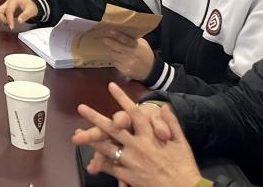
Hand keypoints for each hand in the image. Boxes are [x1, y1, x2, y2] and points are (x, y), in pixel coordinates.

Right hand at [0, 0, 39, 29]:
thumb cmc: (31, 5)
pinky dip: (4, 19)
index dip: (9, 19)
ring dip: (2, 20)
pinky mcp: (5, 9)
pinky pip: (1, 15)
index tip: (12, 27)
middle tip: (10, 24)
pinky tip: (11, 21)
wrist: (32, 3)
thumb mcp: (31, 11)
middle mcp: (8, 2)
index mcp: (13, 1)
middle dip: (3, 20)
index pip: (8, 10)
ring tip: (11, 23)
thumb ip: (25, 16)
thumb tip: (19, 21)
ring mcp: (6, 5)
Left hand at [74, 83, 199, 186]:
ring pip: (107, 148)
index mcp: (150, 135)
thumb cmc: (184, 166)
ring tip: (78, 134)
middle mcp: (138, 146)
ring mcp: (132, 161)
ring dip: (92, 140)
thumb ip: (171, 123)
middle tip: (81, 107)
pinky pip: (112, 168)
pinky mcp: (130, 176)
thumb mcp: (182, 142)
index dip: (122, 98)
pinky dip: (102, 164)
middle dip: (95, 117)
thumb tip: (163, 107)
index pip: (133, 112)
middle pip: (112, 128)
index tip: (111, 86)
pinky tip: (92, 162)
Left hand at [99, 30, 155, 80]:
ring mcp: (127, 63)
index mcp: (136, 47)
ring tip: (116, 50)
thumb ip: (133, 39)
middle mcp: (131, 55)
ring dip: (113, 52)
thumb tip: (122, 32)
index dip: (117, 35)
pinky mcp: (124, 70)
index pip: (125, 39)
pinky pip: (115, 63)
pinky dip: (115, 60)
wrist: (151, 71)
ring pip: (113, 55)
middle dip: (109, 42)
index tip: (110, 31)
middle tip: (104, 39)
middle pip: (116, 47)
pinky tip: (120, 59)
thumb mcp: (143, 44)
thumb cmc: (146, 55)